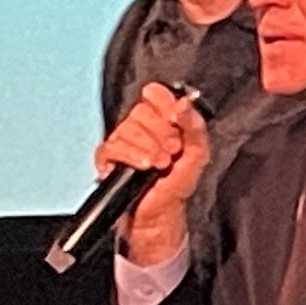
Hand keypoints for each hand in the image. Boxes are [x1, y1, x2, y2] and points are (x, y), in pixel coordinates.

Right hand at [106, 87, 212, 268]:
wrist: (162, 212)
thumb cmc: (177, 182)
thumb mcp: (198, 153)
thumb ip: (195, 126)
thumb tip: (185, 102)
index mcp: (159, 118)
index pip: (154, 92)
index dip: (164, 103)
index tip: (175, 121)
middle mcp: (138, 126)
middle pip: (140, 110)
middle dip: (160, 132)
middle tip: (172, 151)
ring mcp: (120, 140)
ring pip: (126, 128)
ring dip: (148, 148)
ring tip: (160, 165)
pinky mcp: (106, 158)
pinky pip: (112, 146)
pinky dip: (130, 156)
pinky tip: (143, 167)